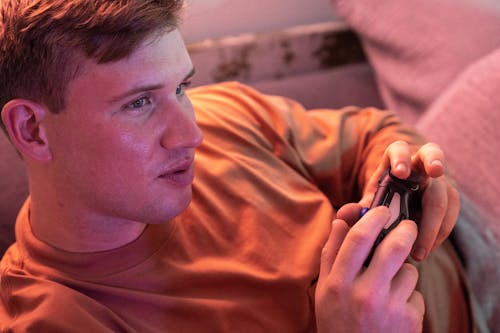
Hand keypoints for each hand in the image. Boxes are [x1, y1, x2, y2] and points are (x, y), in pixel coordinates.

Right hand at [315, 206, 424, 332]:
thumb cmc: (337, 320)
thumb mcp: (325, 289)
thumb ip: (331, 253)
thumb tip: (341, 221)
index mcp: (339, 284)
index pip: (359, 238)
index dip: (373, 218)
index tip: (380, 210)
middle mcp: (364, 294)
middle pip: (394, 247)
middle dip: (405, 230)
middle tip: (407, 226)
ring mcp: (390, 308)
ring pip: (410, 270)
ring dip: (403, 271)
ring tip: (390, 285)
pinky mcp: (410, 321)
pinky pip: (417, 293)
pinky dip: (409, 296)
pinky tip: (395, 307)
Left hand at [360, 141, 459, 260]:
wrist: (401, 208)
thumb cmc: (382, 201)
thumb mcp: (369, 203)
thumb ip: (357, 209)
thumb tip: (344, 214)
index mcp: (394, 160)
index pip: (398, 149)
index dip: (400, 157)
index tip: (399, 172)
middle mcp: (419, 164)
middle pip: (432, 154)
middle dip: (434, 163)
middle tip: (435, 171)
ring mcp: (438, 179)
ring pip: (445, 190)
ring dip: (435, 220)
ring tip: (419, 249)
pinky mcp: (449, 197)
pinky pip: (452, 211)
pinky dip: (440, 231)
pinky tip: (427, 248)